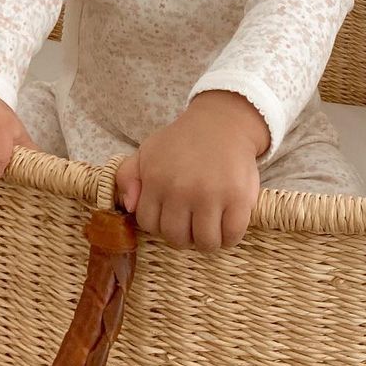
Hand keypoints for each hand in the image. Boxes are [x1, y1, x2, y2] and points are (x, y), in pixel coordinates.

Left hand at [114, 91, 267, 250]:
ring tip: (209, 224)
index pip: (150, 224)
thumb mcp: (147, 151)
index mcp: (156, 180)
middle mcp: (181, 190)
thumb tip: (128, 206)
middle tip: (192, 221)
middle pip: (177, 238)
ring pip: (205, 243)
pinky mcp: (238, 199)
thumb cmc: (183, 141)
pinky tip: (227, 224)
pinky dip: (229, 237)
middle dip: (184, 235)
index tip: (172, 215)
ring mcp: (211, 196)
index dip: (160, 223)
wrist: (222, 122)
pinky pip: (231, 236)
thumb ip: (127, 176)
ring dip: (207, 240)